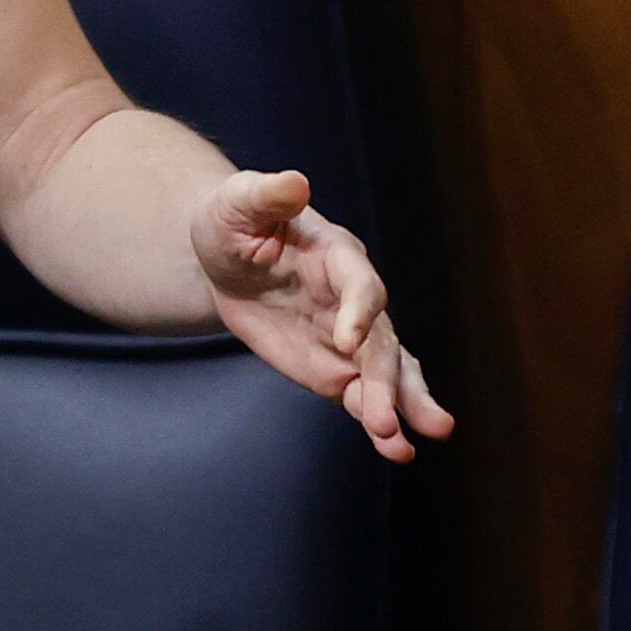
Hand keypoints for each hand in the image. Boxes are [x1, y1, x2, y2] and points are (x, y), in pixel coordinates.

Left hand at [194, 169, 454, 461]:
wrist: (224, 255)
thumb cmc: (233, 219)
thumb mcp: (238, 203)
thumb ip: (266, 194)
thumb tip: (294, 182)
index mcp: (338, 256)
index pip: (362, 285)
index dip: (359, 311)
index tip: (348, 341)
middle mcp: (355, 300)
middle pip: (381, 343)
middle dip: (386, 381)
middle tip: (390, 419)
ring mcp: (350, 338)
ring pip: (386, 374)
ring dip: (400, 407)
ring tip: (406, 446)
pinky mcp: (335, 366)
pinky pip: (363, 395)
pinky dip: (378, 421)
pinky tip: (393, 448)